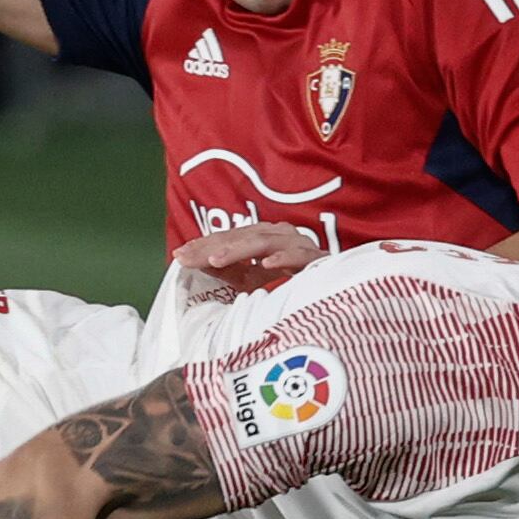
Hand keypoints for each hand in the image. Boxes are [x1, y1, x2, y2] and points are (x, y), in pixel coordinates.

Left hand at [172, 221, 323, 295]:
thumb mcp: (255, 278)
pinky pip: (298, 255)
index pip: (228, 238)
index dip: (203, 245)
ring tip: (216, 260)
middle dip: (212, 247)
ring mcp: (298, 243)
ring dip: (239, 250)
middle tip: (187, 257)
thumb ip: (232, 271)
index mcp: (263, 236)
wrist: (340, 284)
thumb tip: (201, 265)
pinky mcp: (316, 257)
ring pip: (264, 242)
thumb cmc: (294, 280)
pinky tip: (267, 266)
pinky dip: (283, 258)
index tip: (178, 256)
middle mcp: (279, 234)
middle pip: (241, 236)